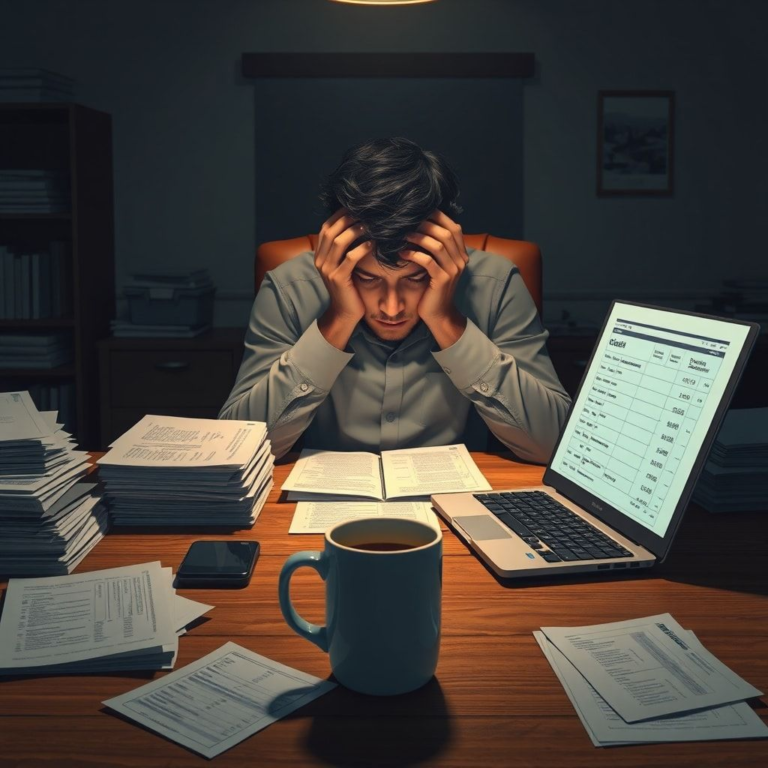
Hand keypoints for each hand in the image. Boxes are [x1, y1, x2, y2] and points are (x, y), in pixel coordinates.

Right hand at [315, 208, 372, 348]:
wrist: (344, 313)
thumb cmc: (349, 288)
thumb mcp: (343, 266)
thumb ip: (345, 249)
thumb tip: (358, 226)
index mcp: (320, 255)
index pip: (326, 227)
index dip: (339, 215)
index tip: (356, 207)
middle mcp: (321, 260)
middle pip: (331, 231)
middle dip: (348, 219)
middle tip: (365, 212)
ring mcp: (328, 270)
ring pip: (339, 242)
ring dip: (355, 230)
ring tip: (370, 224)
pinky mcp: (338, 279)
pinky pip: (350, 259)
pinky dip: (361, 249)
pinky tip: (373, 243)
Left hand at [400, 209, 468, 347]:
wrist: (439, 314)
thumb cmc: (433, 288)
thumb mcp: (438, 266)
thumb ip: (435, 249)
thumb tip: (420, 226)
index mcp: (461, 254)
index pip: (454, 227)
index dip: (438, 217)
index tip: (419, 212)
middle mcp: (460, 260)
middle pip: (445, 232)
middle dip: (426, 224)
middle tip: (407, 222)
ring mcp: (453, 270)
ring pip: (437, 245)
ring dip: (418, 237)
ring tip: (402, 235)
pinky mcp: (442, 280)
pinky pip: (428, 261)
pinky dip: (414, 254)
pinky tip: (401, 253)